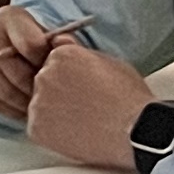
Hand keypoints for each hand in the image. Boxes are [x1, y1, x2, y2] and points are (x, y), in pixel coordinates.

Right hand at [0, 2, 59, 116]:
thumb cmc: (25, 40)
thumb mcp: (43, 33)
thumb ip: (58, 43)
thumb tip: (68, 48)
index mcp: (9, 17)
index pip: (33, 47)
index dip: (48, 65)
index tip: (55, 74)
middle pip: (18, 75)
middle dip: (38, 91)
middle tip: (51, 100)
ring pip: (5, 93)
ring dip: (25, 105)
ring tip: (38, 106)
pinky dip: (9, 110)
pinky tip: (20, 108)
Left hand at [26, 37, 158, 170]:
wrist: (136, 131)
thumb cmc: (129, 97)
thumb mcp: (110, 62)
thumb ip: (78, 51)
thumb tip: (59, 40)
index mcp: (61, 55)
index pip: (53, 61)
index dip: (71, 76)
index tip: (85, 87)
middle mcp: (45, 75)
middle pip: (45, 81)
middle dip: (60, 91)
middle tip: (85, 105)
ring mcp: (38, 102)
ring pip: (40, 104)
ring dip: (55, 111)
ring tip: (83, 121)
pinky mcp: (36, 127)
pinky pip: (38, 127)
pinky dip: (53, 131)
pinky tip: (76, 132)